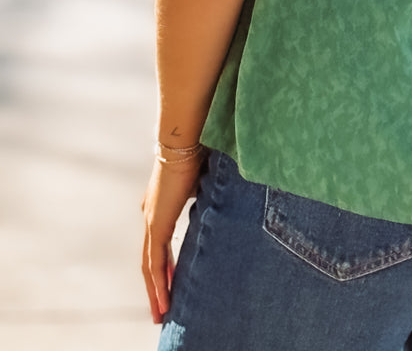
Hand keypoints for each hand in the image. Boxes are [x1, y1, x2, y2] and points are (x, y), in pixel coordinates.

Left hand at [141, 155, 204, 323]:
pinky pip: (156, 261)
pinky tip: (164, 299)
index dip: (166, 265)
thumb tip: (219, 201)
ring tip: (163, 313)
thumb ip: (205, 196)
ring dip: (156, 291)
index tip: (174, 281)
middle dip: (157, 286)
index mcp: (160, 206)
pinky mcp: (157, 224)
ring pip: (151, 265)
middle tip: (163, 309)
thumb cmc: (196, 152)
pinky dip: (160, 282)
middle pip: (151, 259)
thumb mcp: (203, 182)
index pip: (160, 243)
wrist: (183, 141)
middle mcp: (151, 215)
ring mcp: (151, 220)